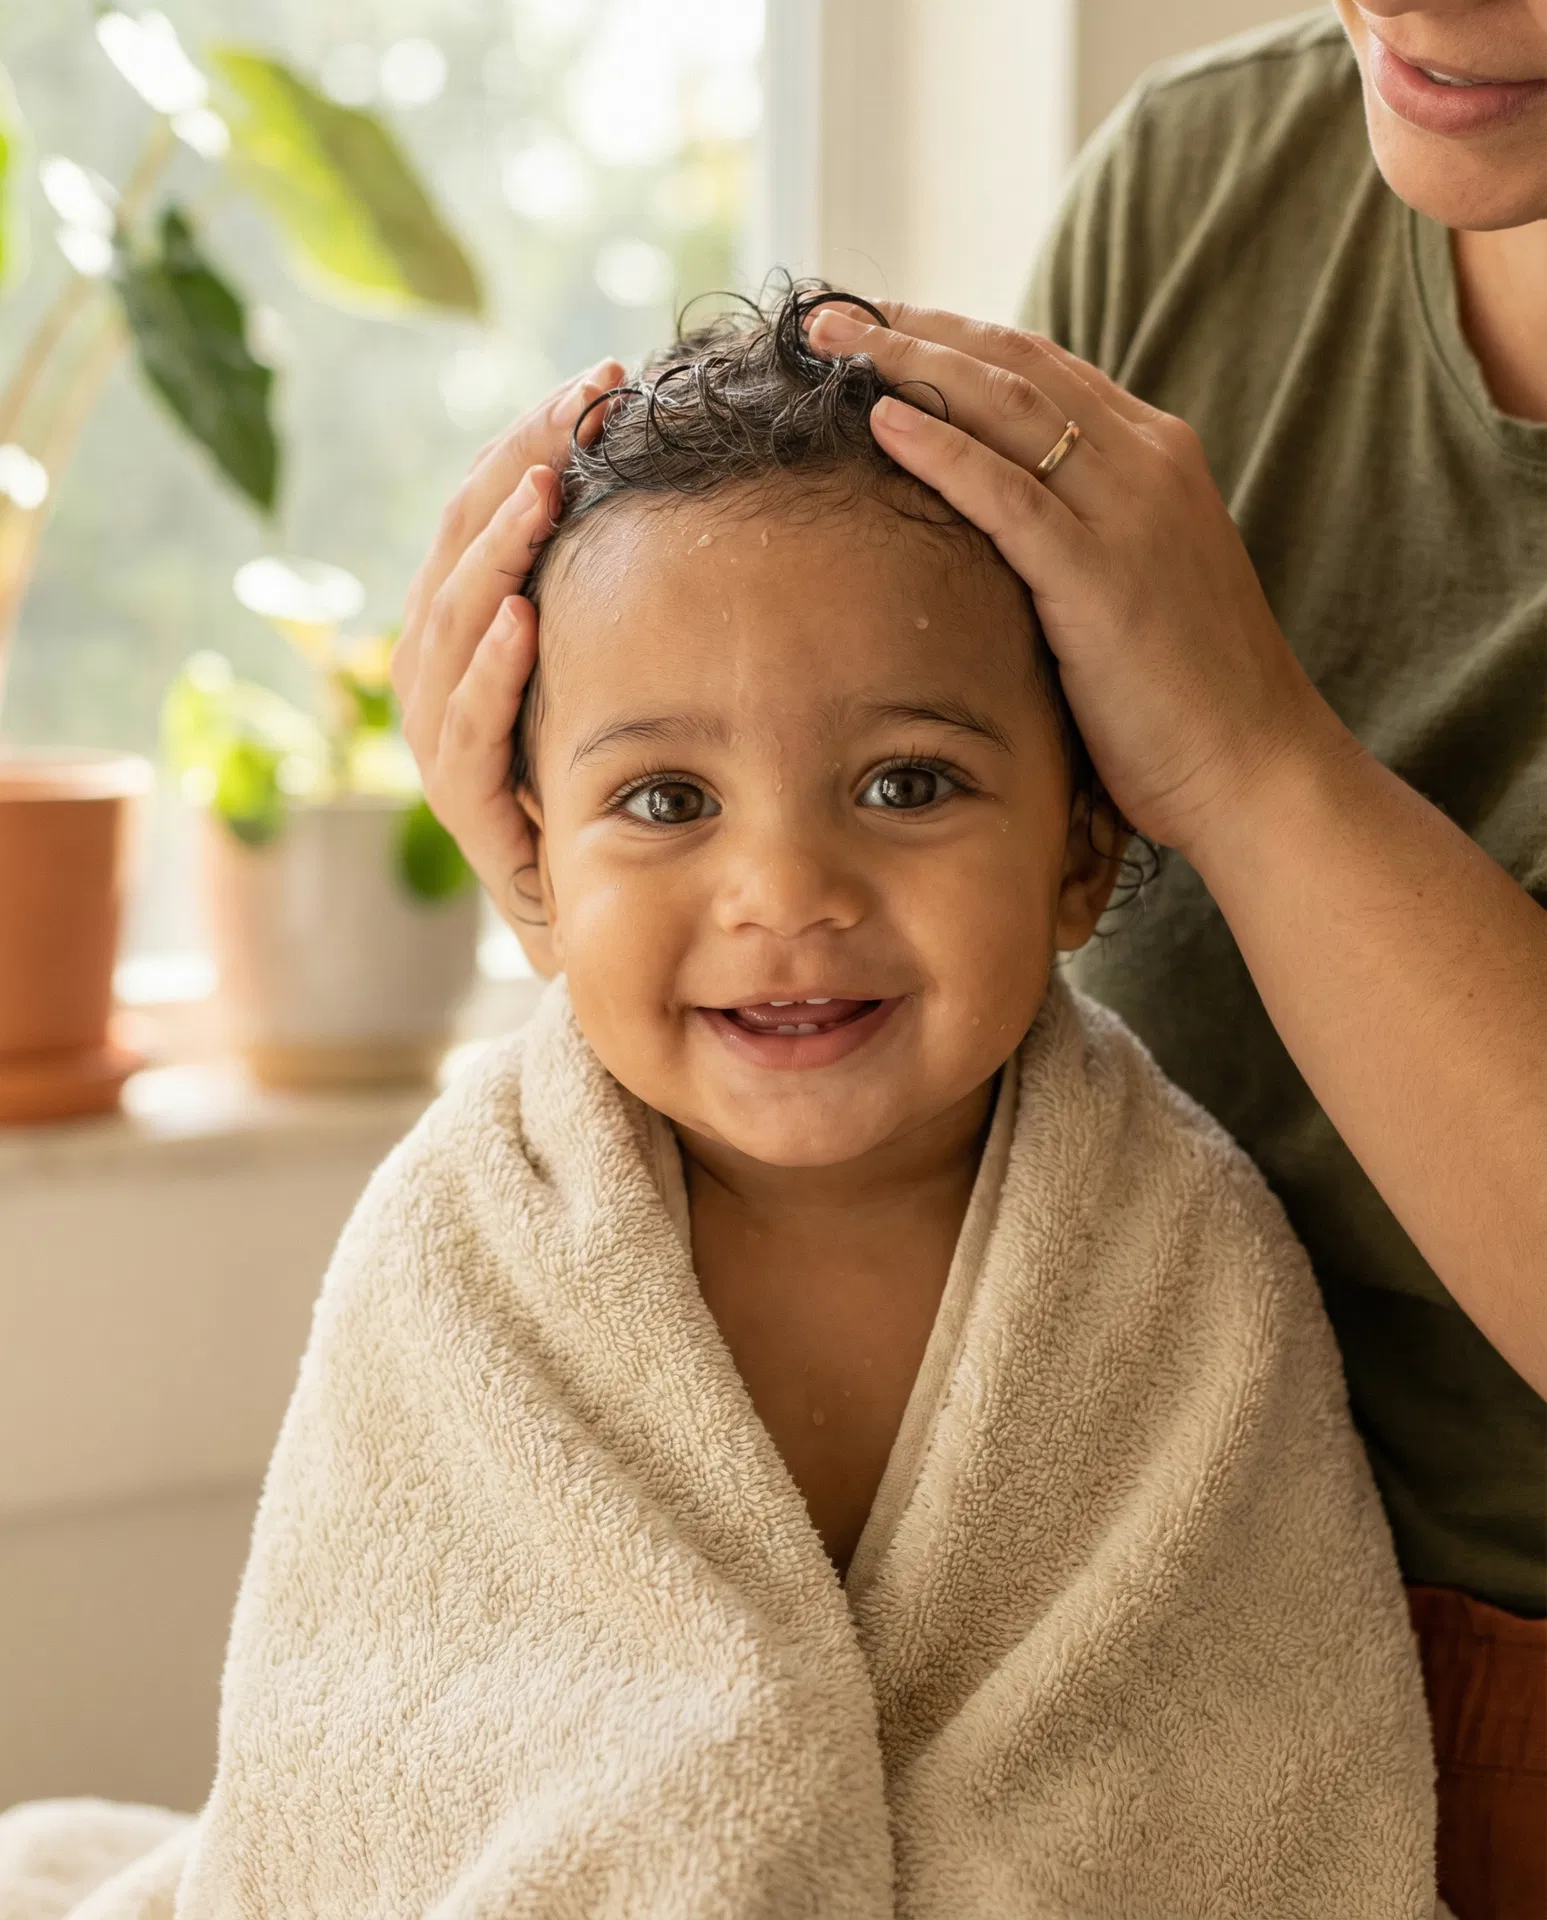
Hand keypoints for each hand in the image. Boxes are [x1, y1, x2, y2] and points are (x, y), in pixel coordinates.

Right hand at [392, 361, 622, 971]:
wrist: (624, 931)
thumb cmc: (639, 788)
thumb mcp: (635, 670)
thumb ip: (639, 591)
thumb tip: (709, 468)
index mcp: (481, 635)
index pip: (487, 515)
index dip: (533, 443)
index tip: (600, 383)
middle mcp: (449, 683)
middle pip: (455, 555)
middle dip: (514, 471)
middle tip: (577, 408)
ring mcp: (452, 752)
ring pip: (442, 635)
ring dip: (492, 558)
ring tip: (543, 492)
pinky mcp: (474, 822)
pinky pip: (462, 741)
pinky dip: (487, 677)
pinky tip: (523, 617)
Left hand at [806, 303, 1345, 854]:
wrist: (1254, 766)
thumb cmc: (1185, 696)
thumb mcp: (1132, 586)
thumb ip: (1078, 535)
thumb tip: (993, 528)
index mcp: (1159, 458)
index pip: (1044, 367)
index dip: (956, 336)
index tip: (882, 323)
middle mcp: (1150, 463)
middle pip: (1017, 365)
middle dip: (918, 329)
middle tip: (833, 314)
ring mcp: (1130, 513)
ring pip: (1007, 408)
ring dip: (911, 366)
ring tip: (833, 346)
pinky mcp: (1101, 576)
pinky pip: (1007, 495)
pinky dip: (940, 450)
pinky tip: (879, 422)